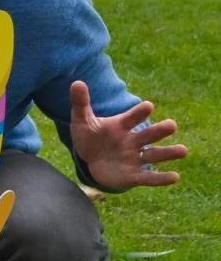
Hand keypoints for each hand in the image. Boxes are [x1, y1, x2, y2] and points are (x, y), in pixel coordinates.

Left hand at [69, 81, 186, 190]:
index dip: (139, 112)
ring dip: (168, 153)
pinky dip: (161, 178)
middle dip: (159, 130)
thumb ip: (81, 103)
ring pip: (154, 155)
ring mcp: (135, 158)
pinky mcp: (134, 175)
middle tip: (172, 125)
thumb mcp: (82, 121)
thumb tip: (76, 83)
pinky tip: (175, 177)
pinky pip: (149, 177)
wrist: (90, 161)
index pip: (131, 118)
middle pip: (148, 135)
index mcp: (121, 126)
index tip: (148, 105)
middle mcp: (132, 141)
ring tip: (183, 150)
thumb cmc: (90, 137)